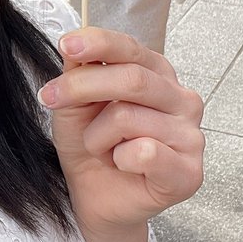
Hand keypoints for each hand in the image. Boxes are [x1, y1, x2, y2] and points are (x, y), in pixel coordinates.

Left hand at [38, 27, 203, 241]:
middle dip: (82, 87)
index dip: (98, 43)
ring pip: (128, 117)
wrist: (93, 197)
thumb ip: (80, 72)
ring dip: (96, 136)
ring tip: (101, 148)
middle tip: (51, 99)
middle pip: (132, 79)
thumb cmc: (90, 145)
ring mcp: (191, 135)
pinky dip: (119, 159)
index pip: (130, 48)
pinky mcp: (189, 172)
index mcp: (158, 74)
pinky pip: (145, 152)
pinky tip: (123, 165)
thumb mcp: (75, 104)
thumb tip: (75, 46)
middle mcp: (181, 99)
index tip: (66, 45)